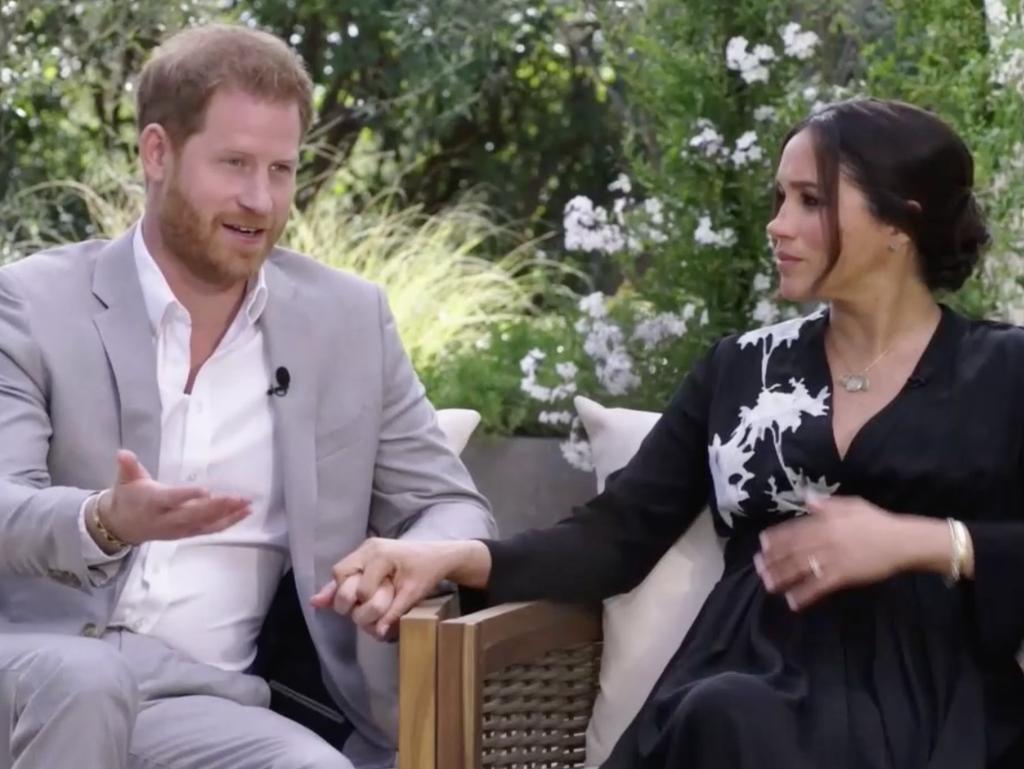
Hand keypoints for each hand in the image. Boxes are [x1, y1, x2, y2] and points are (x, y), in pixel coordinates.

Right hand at [95, 450, 251, 546]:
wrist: (121, 527)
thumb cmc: (127, 498)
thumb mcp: (124, 480)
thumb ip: (127, 466)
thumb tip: (123, 453)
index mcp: (153, 503)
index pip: (171, 500)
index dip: (187, 496)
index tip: (206, 491)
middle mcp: (167, 519)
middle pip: (194, 515)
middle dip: (217, 508)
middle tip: (238, 498)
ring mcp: (179, 529)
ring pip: (205, 525)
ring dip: (228, 516)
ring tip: (247, 505)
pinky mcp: (187, 533)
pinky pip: (209, 530)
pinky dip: (228, 523)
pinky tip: (244, 514)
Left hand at [310, 538, 489, 637]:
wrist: (442, 557)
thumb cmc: (403, 566)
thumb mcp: (371, 572)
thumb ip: (343, 586)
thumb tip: (315, 601)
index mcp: (368, 549)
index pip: (340, 573)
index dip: (341, 592)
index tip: (352, 601)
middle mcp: (379, 552)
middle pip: (352, 588)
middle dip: (353, 607)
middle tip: (362, 611)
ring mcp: (398, 567)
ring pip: (370, 599)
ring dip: (370, 615)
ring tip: (376, 619)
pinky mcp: (413, 585)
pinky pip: (393, 608)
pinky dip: (387, 622)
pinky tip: (384, 630)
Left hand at [754, 494, 911, 610]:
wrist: (902, 541)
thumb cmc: (877, 521)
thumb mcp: (851, 504)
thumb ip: (827, 503)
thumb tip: (807, 498)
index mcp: (825, 520)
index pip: (794, 529)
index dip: (776, 537)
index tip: (762, 543)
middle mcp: (824, 538)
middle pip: (792, 549)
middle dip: (773, 559)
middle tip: (758, 567)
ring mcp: (832, 557)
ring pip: (800, 568)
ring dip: (782, 577)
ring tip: (768, 584)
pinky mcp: (843, 575)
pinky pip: (818, 586)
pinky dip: (803, 594)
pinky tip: (792, 602)